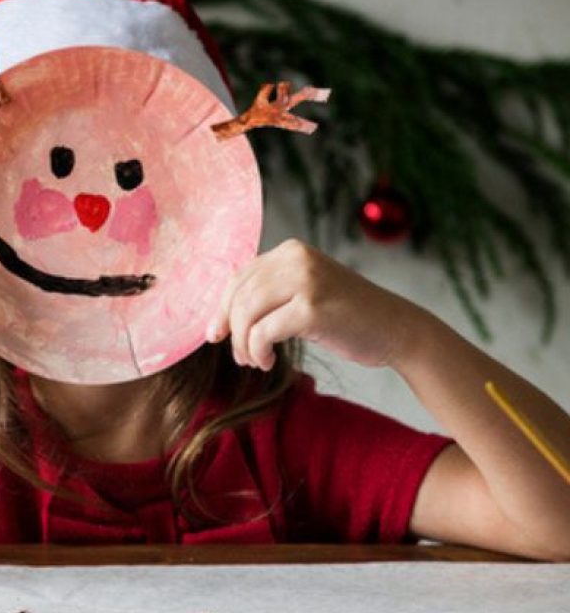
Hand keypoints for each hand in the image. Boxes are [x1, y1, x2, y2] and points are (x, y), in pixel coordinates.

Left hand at [206, 239, 419, 370]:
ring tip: (254, 361)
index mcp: (291, 251)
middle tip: (239, 356)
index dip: (222, 309)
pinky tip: (268, 361)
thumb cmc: (347, 317)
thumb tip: (222, 311)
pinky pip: (263, 332)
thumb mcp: (305, 292)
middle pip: (239, 296)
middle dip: (231, 330)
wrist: (397, 329)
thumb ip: (271, 291)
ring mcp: (306, 281)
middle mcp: (296, 258)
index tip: (215, 334)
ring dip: (244, 344)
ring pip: (247, 314)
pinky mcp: (312, 308)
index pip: (239, 278)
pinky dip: (258, 351)